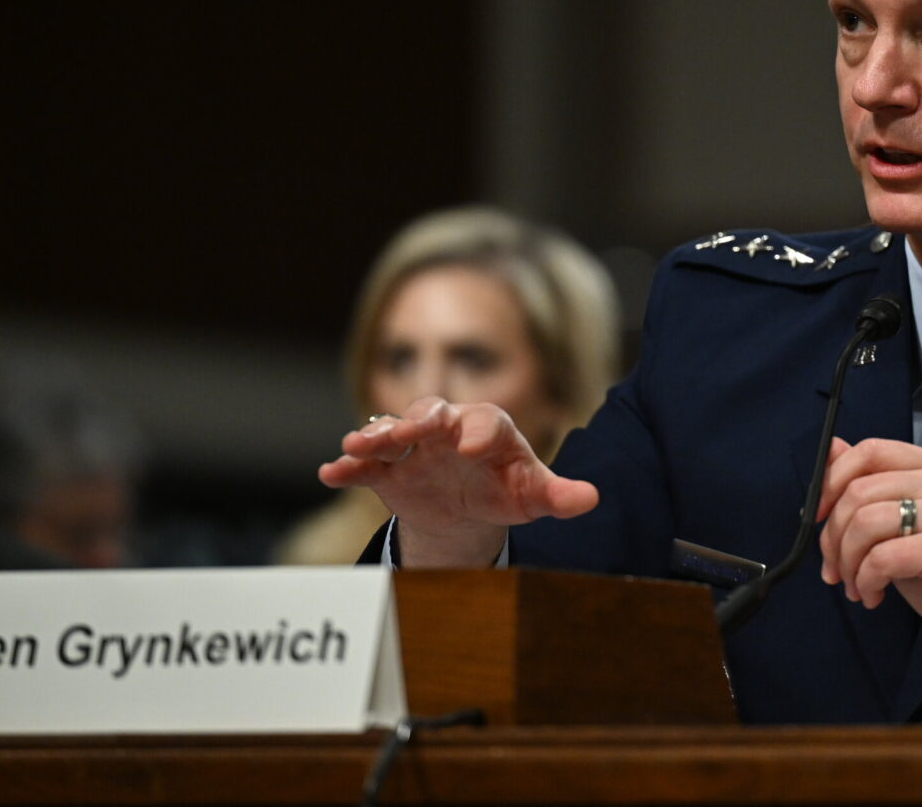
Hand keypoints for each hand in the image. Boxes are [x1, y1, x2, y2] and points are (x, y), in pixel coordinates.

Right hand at [317, 397, 598, 566]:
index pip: (486, 421)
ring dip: (374, 435)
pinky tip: (330, 474)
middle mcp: (448, 428)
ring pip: (393, 431)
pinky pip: (366, 465)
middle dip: (419, 418)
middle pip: (433, 412)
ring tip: (355, 444)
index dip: (478, 432)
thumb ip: (558, 495)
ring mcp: (415, 448)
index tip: (471, 447)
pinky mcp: (388, 471)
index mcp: (489, 428)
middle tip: (409, 429)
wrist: (470, 509)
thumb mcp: (532, 495)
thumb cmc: (506, 490)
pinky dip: (347, 467)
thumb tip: (591, 499)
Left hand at [816, 437, 921, 687]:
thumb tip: (829, 449)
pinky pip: (880, 557)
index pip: (871, 451)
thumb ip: (872, 487)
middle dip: (832, 535)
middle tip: (834, 568)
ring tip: (857, 586)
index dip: (832, 481)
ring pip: (864, 522)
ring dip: (847, 562)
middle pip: (860, 489)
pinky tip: (875, 595)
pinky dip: (866, 580)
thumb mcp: (904, 526)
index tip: (817, 516)